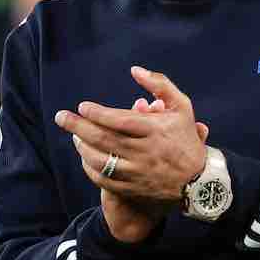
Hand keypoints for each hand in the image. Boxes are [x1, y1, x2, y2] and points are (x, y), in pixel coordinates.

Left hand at [56, 69, 208, 239]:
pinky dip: (90, 167)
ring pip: (101, 160)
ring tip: (74, 136)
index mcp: (155, 130)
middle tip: (61, 117)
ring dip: (82, 147)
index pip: (119, 120)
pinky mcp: (132, 189)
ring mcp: (137, 173)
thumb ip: (160, 85)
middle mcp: (145, 152)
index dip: (97, 113)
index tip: (82, 106)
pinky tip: (85, 156)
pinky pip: (103, 179)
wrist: (198, 180)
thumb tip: (135, 70)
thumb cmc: (185, 138)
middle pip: (104, 139)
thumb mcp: (182, 107)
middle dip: (78, 127)